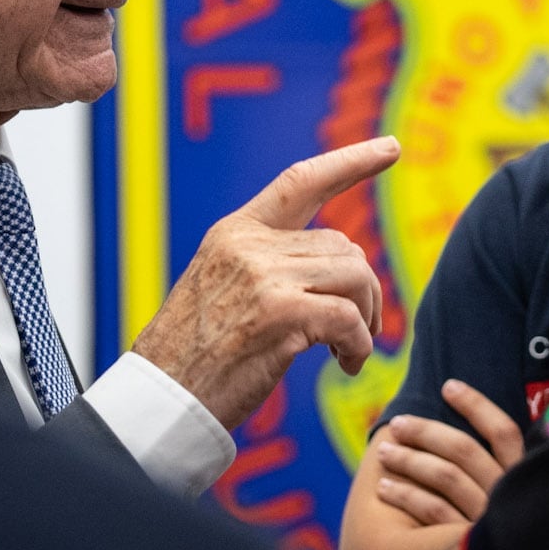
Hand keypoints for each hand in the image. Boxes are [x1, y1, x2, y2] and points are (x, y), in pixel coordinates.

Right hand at [131, 136, 400, 429]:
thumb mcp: (220, 288)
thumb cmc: (192, 358)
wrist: (158, 401)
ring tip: (350, 349)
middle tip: (358, 330)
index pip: (301, 182)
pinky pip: (350, 319)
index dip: (351, 162)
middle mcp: (251, 245)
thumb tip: (338, 262)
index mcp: (236, 233)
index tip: (390, 148)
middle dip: (363, 289)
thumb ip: (268, 265)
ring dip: (366, 318)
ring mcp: (265, 276)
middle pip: (344, 247)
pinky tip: (347, 364)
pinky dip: (360, 345)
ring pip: (356, 277)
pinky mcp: (281, 313)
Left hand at [373, 379, 526, 524]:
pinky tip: (384, 487)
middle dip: (426, 431)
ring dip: (409, 460)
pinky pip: (431, 513)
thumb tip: (462, 412)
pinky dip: (405, 496)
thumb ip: (497, 464)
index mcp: (522, 477)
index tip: (447, 385)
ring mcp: (485, 521)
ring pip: (444, 477)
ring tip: (383, 453)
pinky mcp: (462, 545)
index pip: (504, 431)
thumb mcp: (509, 492)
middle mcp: (507, 496)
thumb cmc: (503, 529)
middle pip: (465, 451)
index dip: (476, 405)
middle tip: (397, 424)